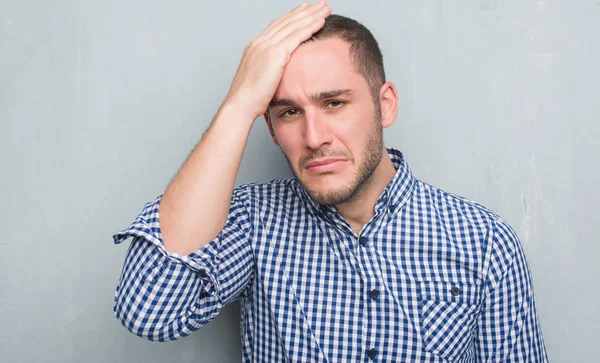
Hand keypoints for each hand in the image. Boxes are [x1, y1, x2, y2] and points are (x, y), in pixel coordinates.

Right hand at [224, 1, 330, 119]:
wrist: (240, 104)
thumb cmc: (249, 99)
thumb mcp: (259, 78)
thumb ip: (269, 69)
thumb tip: (277, 72)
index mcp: (255, 47)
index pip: (277, 25)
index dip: (292, 16)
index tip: (304, 8)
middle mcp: (260, 42)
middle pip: (287, 21)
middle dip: (306, 11)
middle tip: (320, 3)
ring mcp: (267, 47)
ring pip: (294, 25)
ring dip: (311, 15)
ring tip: (325, 8)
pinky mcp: (275, 54)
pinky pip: (297, 36)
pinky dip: (310, 27)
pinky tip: (320, 21)